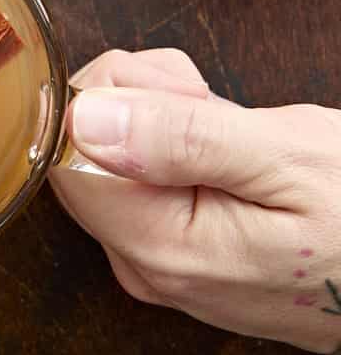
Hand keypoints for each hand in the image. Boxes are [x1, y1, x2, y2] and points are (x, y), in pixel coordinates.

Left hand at [50, 49, 340, 353]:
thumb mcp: (288, 158)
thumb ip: (180, 137)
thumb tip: (85, 116)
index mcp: (159, 247)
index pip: (66, 149)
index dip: (113, 95)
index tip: (180, 91)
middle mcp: (144, 263)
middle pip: (87, 149)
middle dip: (143, 101)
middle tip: (214, 103)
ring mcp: (160, 261)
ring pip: (117, 155)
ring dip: (169, 118)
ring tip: (237, 128)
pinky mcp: (180, 250)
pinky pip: (149, 178)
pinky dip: (184, 145)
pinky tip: (234, 149)